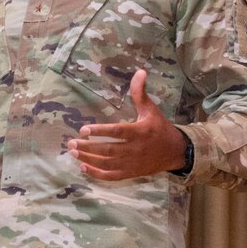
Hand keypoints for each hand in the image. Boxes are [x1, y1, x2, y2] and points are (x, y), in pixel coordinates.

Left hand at [67, 70, 188, 180]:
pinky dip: (97, 174)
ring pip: (106, 163)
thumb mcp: (151, 109)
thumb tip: (140, 71)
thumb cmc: (160, 128)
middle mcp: (134, 149)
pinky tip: (83, 167)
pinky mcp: (131, 173)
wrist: (175, 152)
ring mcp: (132, 163)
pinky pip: (111, 176)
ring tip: (73, 153)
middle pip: (107, 150)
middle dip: (87, 147)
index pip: (117, 132)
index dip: (99, 131)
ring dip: (88, 159)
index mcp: (139, 132)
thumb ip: (140, 93)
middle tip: (71, 143)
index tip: (83, 130)